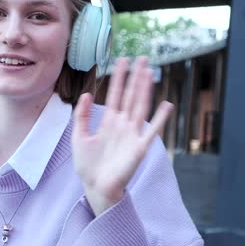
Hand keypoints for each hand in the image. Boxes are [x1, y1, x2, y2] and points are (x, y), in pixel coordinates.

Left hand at [72, 56, 173, 215]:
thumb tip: (87, 93)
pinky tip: (166, 105)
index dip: (118, 77)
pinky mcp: (139, 148)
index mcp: (109, 121)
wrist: (95, 187)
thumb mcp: (78, 136)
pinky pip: (151, 131)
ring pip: (140, 107)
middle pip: (130, 96)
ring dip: (144, 89)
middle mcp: (122, 125)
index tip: (121, 60)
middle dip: (135, 77)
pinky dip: (159, 119)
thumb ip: (81, 115)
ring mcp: (132, 135)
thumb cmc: (88, 165)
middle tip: (141, 58)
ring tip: (149, 72)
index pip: (115, 94)